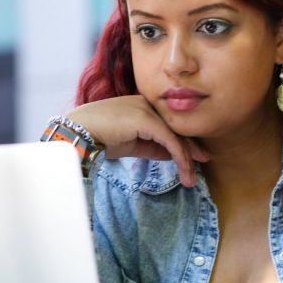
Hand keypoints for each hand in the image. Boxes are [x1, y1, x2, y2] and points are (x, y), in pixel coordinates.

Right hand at [65, 96, 208, 186]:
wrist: (78, 133)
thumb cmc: (98, 137)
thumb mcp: (131, 143)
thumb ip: (152, 146)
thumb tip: (172, 155)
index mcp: (143, 105)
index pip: (170, 124)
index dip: (184, 141)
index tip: (195, 157)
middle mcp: (148, 103)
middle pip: (177, 128)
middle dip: (192, 148)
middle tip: (204, 163)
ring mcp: (147, 109)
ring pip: (176, 136)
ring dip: (187, 159)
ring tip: (191, 178)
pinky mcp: (146, 119)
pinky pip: (170, 141)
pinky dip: (180, 158)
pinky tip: (184, 171)